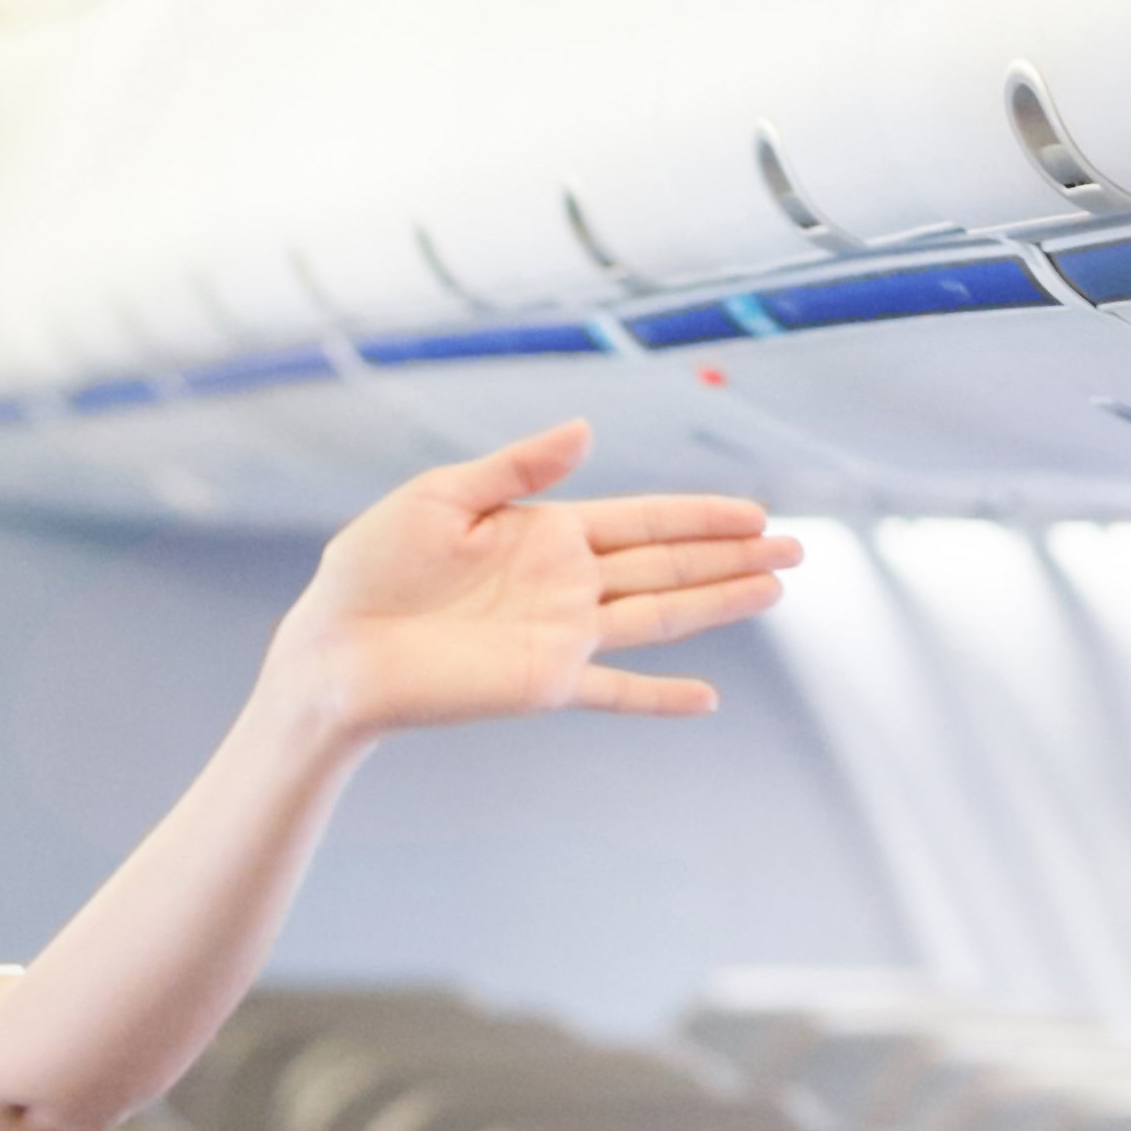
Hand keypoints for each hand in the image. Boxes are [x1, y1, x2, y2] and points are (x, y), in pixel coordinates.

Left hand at [256, 423, 791, 747]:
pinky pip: (614, 690)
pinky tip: (706, 701)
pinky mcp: (544, 683)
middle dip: (732, 556)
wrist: (333, 650)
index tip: (757, 512)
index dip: (701, 514)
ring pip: (660, 616)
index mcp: (545, 531)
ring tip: (776, 591)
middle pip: (668, 564)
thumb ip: (517, 466)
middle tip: (797, 549)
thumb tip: (588, 430)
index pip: (644, 518)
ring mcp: (561, 636)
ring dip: (718, 605)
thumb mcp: (442, 496)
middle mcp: (565, 583)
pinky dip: (658, 698)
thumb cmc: (370, 568)